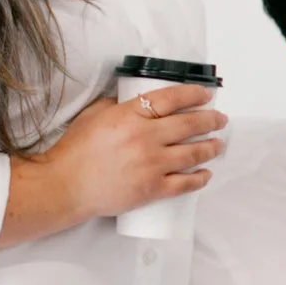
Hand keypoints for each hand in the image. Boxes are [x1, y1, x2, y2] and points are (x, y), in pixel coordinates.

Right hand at [39, 83, 226, 219]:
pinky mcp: (152, 190)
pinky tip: (206, 174)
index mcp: (130, 116)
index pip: (172, 99)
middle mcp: (145, 138)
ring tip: (218, 144)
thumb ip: (118, 105)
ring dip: (211, 147)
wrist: (65, 185)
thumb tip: (136, 100)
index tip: (206, 95)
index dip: (194, 94)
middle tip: (220, 119)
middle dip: (211, 120)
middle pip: (189, 124)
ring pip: (193, 153)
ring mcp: (151, 165)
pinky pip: (185, 184)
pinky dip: (200, 178)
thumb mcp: (94, 115)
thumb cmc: (75, 151)